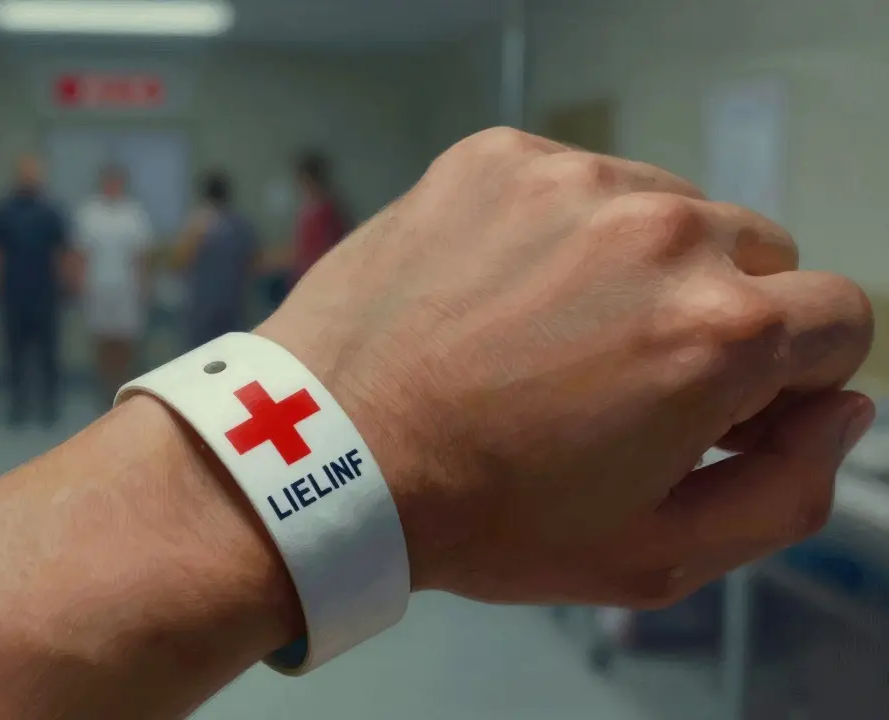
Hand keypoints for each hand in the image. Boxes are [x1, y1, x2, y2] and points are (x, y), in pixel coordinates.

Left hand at [258, 127, 874, 608]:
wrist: (320, 451)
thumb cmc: (481, 515)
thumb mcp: (654, 554)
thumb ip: (784, 491)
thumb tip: (838, 412)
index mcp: (720, 332)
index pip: (840, 319)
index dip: (791, 377)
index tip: (723, 407)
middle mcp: (661, 232)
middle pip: (757, 256)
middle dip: (719, 316)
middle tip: (625, 379)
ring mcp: (572, 181)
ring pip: (668, 210)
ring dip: (637, 267)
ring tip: (548, 338)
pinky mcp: (497, 158)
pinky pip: (577, 183)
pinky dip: (560, 231)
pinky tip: (500, 294)